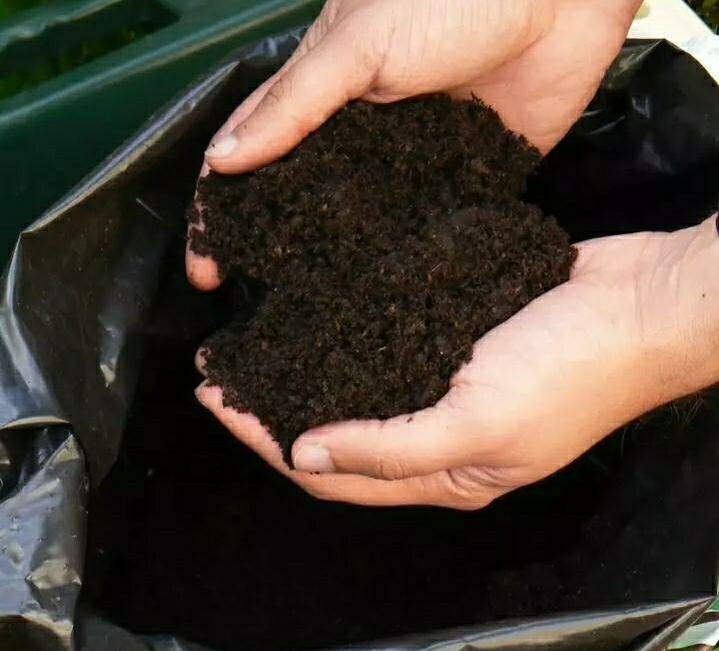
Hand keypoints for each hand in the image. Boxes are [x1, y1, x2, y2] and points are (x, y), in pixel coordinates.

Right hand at [186, 0, 641, 289]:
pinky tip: (385, 296)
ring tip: (313, 318)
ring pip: (357, 224)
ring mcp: (406, 164)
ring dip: (334, 265)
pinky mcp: (458, 180)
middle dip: (272, 253)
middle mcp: (358, 138)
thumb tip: (223, 159)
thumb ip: (296, 102)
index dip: (222, 213)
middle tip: (252, 306)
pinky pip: (422, 226)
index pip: (253, 160)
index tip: (205, 266)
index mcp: (321, 97)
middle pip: (301, 203)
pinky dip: (402, 259)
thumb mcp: (359, 42)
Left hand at [196, 217, 718, 508]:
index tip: (217, 401)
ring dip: (306, 372)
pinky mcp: (458, 343)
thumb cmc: (571, 370)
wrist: (643, 304)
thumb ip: (390, 447)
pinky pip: (388, 348)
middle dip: (274, 411)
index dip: (267, 443)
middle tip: (221, 373)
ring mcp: (448, 390)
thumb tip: (307, 457)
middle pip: (337, 436)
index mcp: (443, 474)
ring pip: (358, 392)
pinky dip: (347, 338)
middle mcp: (438, 440)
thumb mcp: (480, 424)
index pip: (333, 476)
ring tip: (254, 343)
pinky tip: (317, 315)